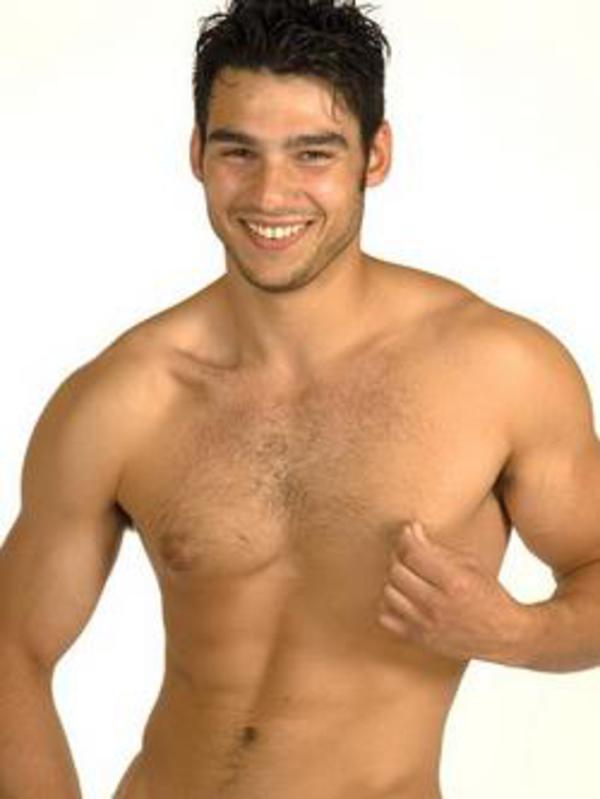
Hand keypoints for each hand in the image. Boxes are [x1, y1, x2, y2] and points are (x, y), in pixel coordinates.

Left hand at [378, 520, 525, 663]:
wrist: (505, 635)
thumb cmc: (489, 595)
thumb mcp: (470, 564)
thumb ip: (437, 548)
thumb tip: (411, 530)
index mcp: (454, 582)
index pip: (413, 553)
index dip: (406, 537)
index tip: (409, 531)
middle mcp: (437, 605)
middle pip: (397, 571)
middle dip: (399, 555)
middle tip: (408, 552)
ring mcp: (426, 624)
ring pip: (388, 592)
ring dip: (394, 579)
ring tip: (407, 574)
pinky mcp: (420, 639)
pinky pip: (385, 617)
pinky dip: (389, 604)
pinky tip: (403, 597)